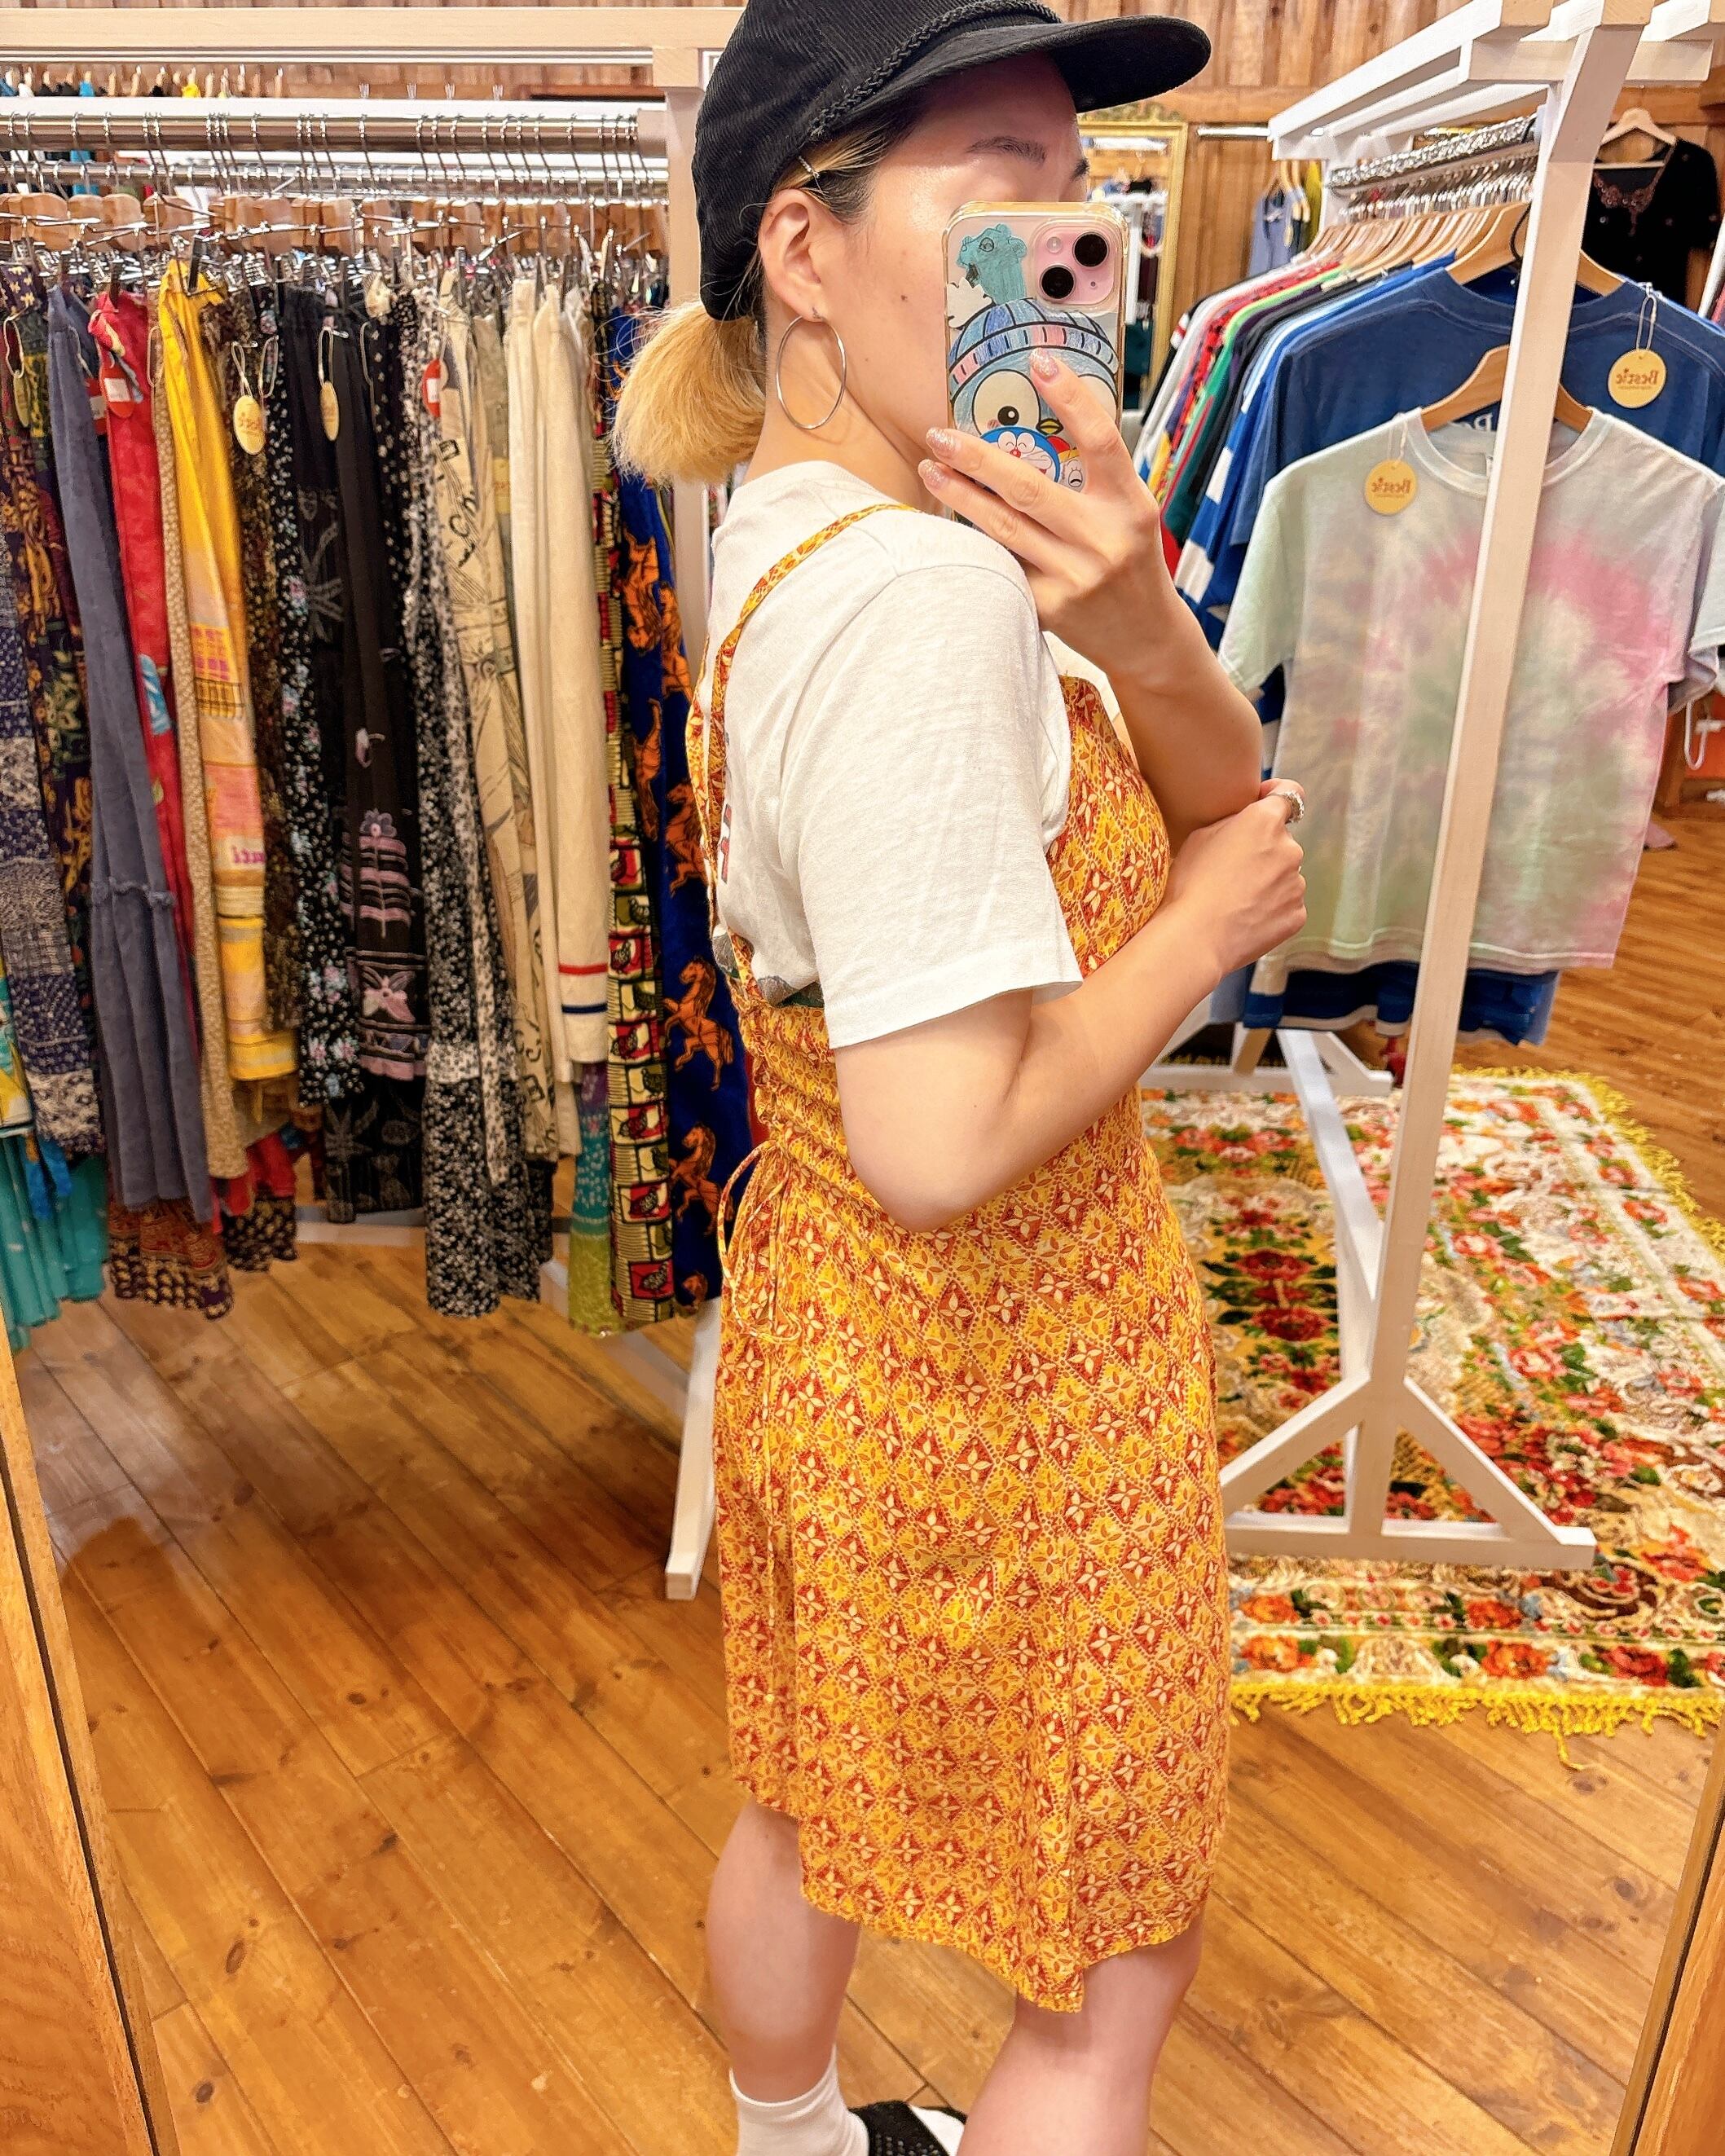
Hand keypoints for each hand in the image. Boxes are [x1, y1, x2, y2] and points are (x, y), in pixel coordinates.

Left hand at [919, 350, 1179, 682]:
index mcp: (1130, 506)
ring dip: (960, 494)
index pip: (1101, 441)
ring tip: (930, 467)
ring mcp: (1073, 577)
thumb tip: (1036, 424)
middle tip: (941, 433)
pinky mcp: (1047, 608)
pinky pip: (1000, 564)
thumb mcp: (1130, 514)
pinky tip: (944, 521)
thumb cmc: (1132, 564)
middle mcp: (1102, 540)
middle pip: (1029, 487)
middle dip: (977, 457)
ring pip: (1003, 526)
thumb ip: (1095, 478)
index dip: (1070, 398)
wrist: (1145, 638)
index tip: (1038, 362)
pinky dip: (970, 540)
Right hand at [1164, 789, 1306, 977]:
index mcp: (1264, 821)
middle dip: (1263, 850)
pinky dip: (1271, 909)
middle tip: (1232, 870)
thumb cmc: (1190, 885)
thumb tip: (1243, 827)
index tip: (1265, 801)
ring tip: (1236, 900)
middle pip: (1281, 842)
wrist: (1195, 938)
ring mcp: (1297, 884)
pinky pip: (1286, 905)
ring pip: (1284, 876)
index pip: (1289, 794)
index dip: (1277, 794)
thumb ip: (1231, 824)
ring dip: (1267, 882)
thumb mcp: (1199, 837)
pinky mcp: (1297, 915)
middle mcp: (1289, 848)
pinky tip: (1245, 919)